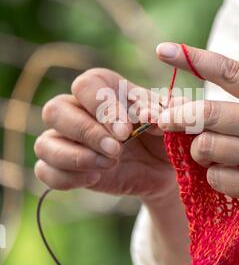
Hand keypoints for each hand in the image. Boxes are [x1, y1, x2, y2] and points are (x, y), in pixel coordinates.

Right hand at [34, 68, 176, 204]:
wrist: (160, 169)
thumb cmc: (162, 136)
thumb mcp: (168, 122)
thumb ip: (164, 114)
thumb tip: (151, 115)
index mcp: (102, 88)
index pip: (86, 85)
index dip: (102, 107)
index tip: (126, 131)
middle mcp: (77, 109)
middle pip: (56, 110)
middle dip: (86, 132)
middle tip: (117, 149)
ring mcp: (65, 138)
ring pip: (45, 142)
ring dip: (76, 156)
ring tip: (110, 164)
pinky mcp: (62, 166)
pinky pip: (44, 170)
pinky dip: (66, 177)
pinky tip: (94, 178)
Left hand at [156, 42, 238, 213]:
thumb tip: (199, 105)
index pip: (230, 72)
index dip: (194, 59)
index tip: (164, 50)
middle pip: (209, 113)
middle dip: (178, 116)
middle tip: (164, 119)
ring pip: (208, 146)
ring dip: (197, 150)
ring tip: (205, 152)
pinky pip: (219, 178)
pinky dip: (213, 176)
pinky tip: (225, 175)